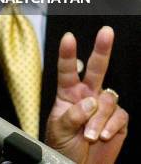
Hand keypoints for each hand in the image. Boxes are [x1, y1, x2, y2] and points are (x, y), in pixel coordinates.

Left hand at [45, 26, 127, 163]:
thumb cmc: (62, 146)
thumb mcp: (58, 129)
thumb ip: (71, 114)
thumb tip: (89, 102)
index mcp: (67, 93)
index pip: (67, 69)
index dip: (68, 53)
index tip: (68, 38)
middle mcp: (87, 95)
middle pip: (96, 69)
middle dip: (102, 49)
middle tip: (107, 31)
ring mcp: (103, 107)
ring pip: (107, 100)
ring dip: (98, 119)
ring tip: (90, 135)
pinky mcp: (118, 121)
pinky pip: (119, 116)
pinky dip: (111, 126)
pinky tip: (104, 136)